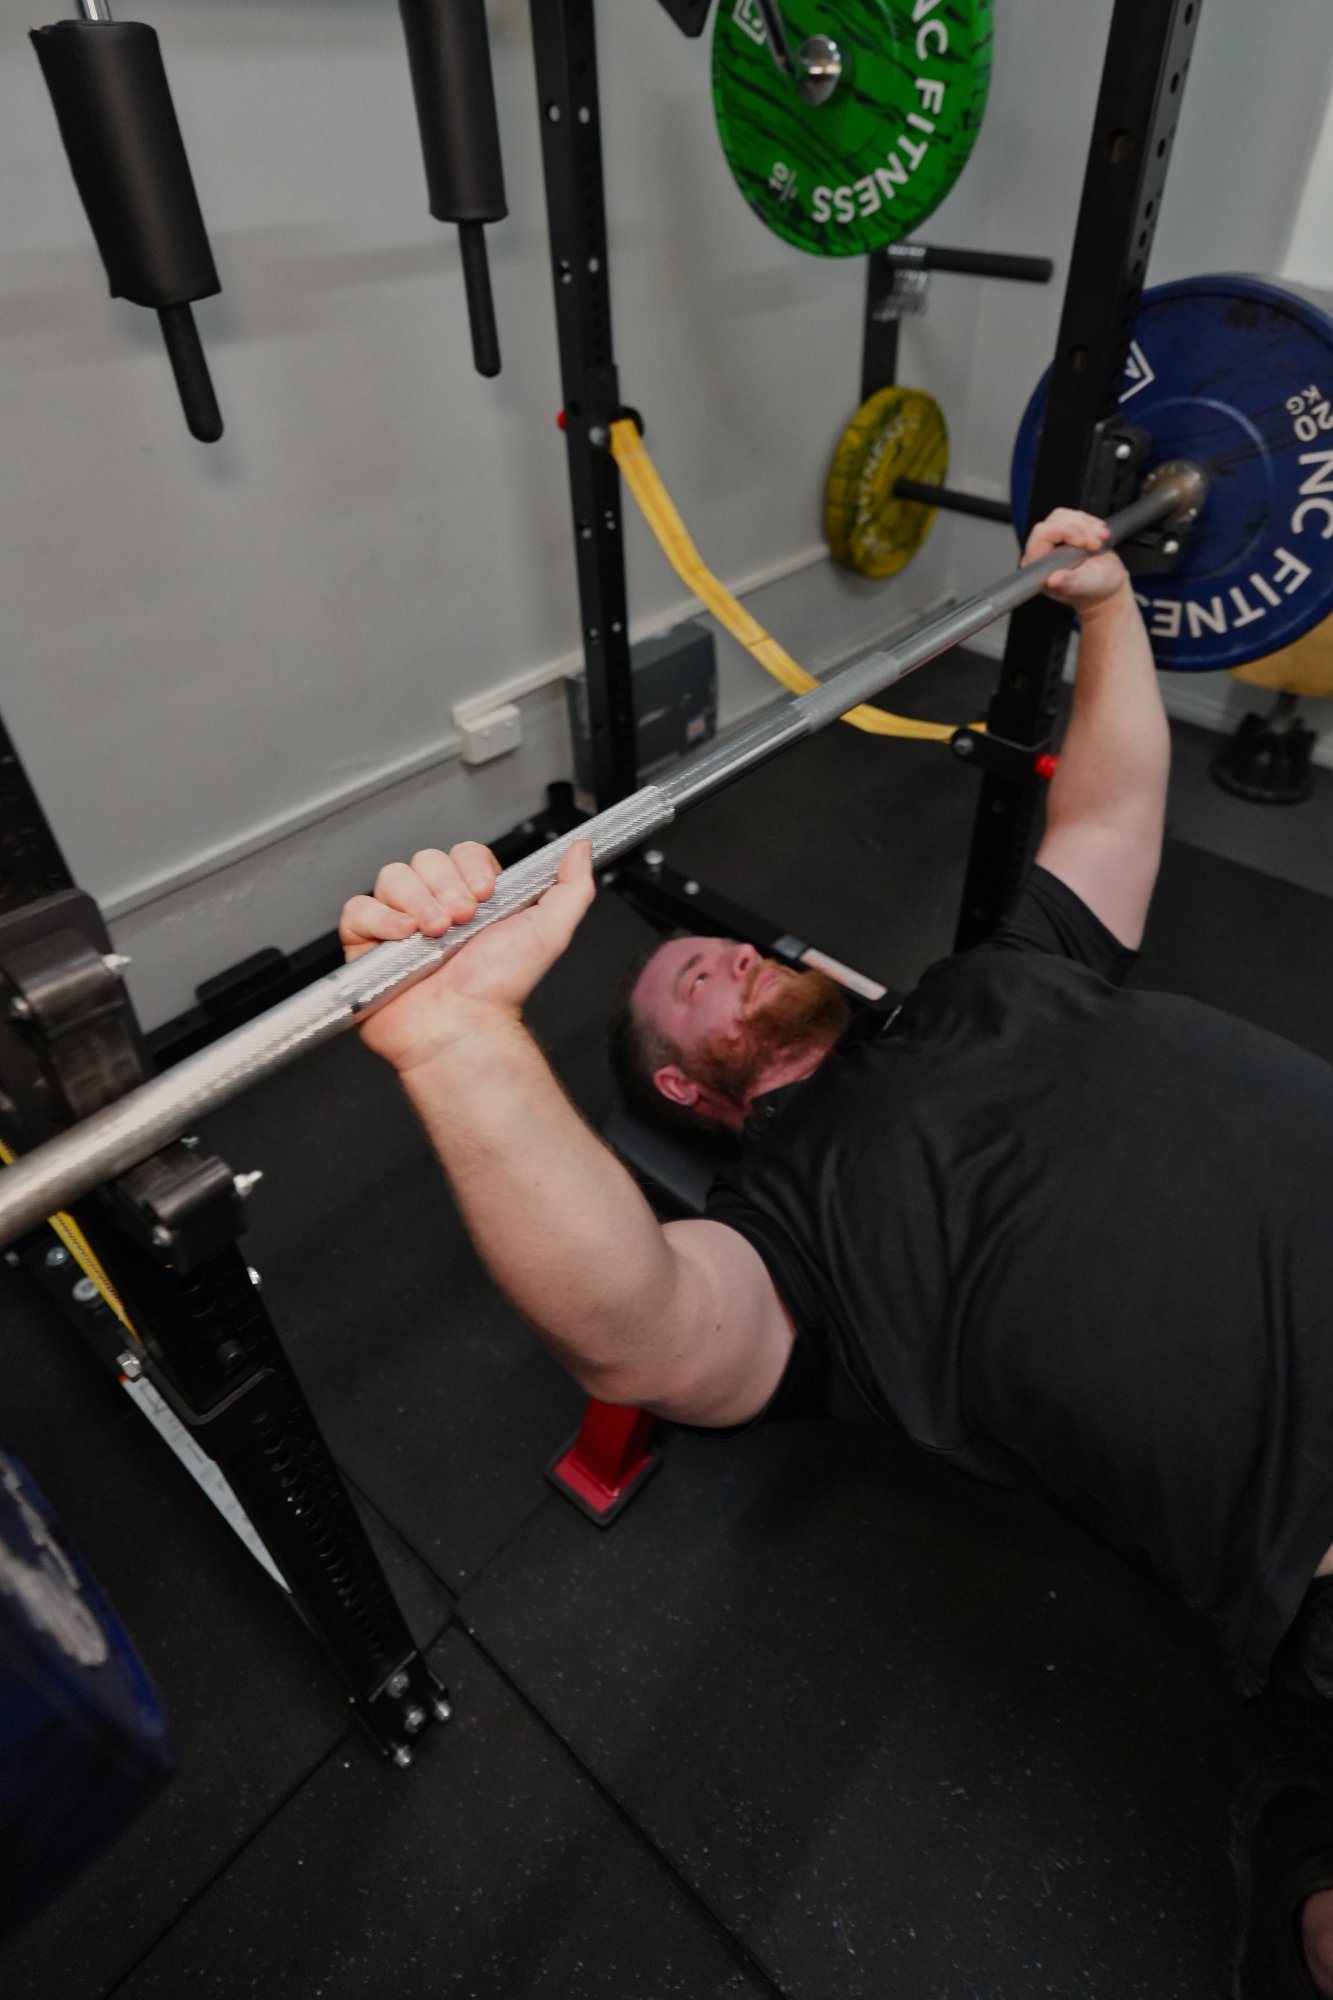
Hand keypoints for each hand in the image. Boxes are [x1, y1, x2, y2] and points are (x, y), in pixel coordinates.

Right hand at [339, 839, 596, 1073]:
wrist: (465, 1028)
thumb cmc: (499, 989)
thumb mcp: (549, 931)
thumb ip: (571, 887)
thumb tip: (581, 851)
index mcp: (471, 899)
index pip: (461, 853)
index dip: (470, 866)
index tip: (485, 893)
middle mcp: (433, 906)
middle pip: (425, 859)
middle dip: (446, 886)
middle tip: (462, 920)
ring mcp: (398, 924)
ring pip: (393, 877)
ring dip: (418, 901)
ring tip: (436, 933)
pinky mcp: (367, 945)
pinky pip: (358, 909)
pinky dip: (380, 918)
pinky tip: (403, 937)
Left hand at [1023, 507, 1128, 612]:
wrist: (1107, 585)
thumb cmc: (1095, 589)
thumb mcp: (1084, 586)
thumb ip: (1069, 583)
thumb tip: (1053, 580)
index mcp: (1037, 567)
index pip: (1042, 534)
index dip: (1067, 531)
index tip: (1087, 543)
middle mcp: (1040, 552)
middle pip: (1055, 521)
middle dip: (1081, 529)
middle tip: (1097, 544)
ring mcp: (1052, 541)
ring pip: (1065, 516)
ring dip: (1087, 525)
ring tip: (1100, 541)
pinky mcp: (1063, 533)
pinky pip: (1073, 515)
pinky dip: (1090, 523)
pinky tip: (1099, 536)